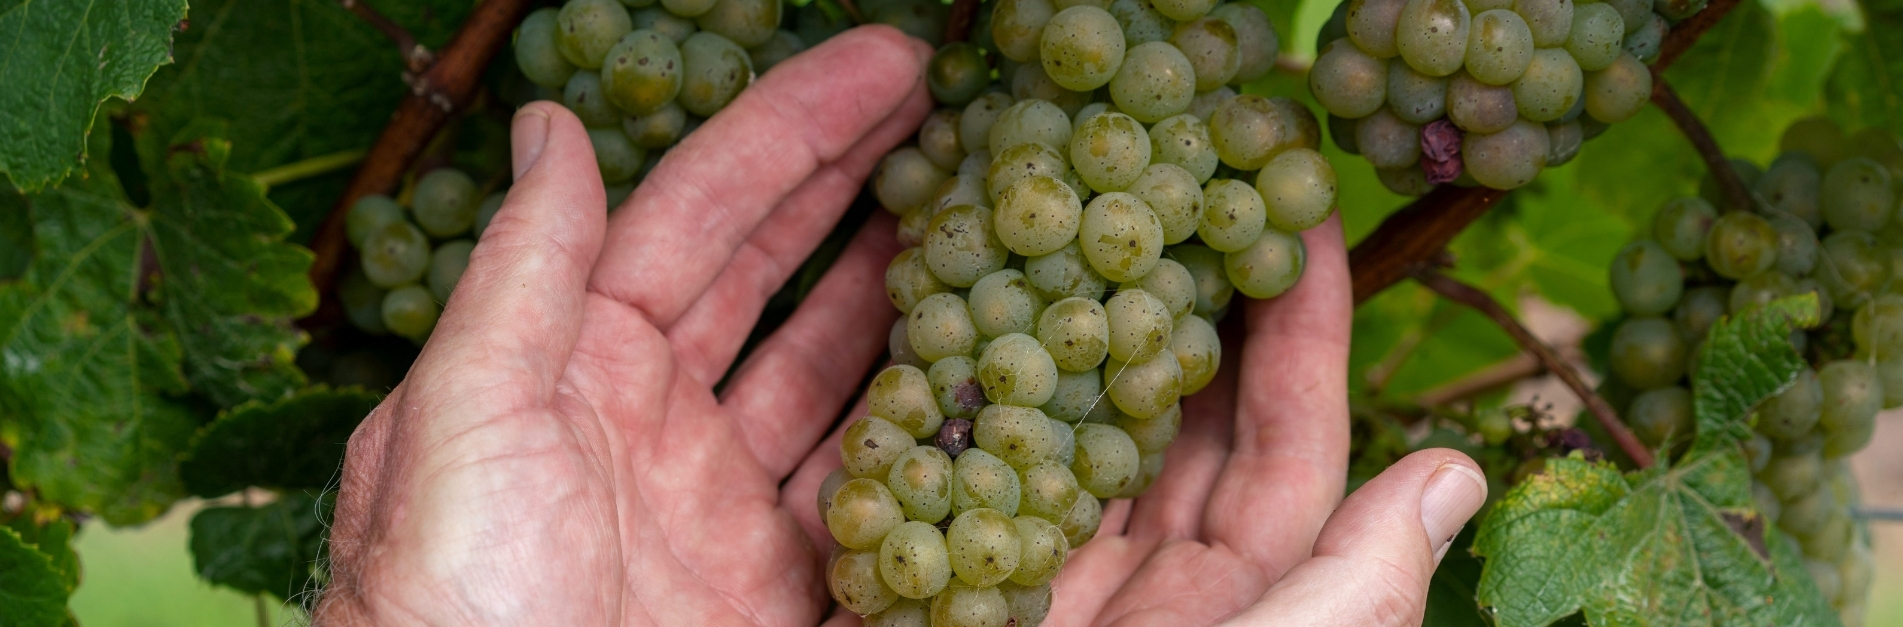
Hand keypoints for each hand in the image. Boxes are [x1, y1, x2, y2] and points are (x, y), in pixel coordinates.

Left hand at [316, 27, 934, 624]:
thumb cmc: (452, 601)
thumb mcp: (464, 421)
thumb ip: (523, 276)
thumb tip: (551, 127)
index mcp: (571, 363)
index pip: (697, 215)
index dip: (789, 132)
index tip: (887, 64)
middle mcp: (653, 420)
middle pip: (778, 274)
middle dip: (860, 185)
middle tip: (957, 111)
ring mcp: (722, 505)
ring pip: (834, 372)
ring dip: (906, 294)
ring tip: (988, 217)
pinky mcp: (780, 589)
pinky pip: (866, 489)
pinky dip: (925, 433)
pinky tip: (981, 373)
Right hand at [1013, 220, 1488, 625]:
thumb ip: (1363, 581)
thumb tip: (1457, 472)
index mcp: (1260, 591)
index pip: (1295, 431)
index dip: (1305, 320)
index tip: (1303, 211)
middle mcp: (1180, 579)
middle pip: (1201, 415)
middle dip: (1204, 301)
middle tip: (1197, 189)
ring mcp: (1087, 580)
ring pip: (1108, 432)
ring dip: (1107, 336)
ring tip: (1104, 230)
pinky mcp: (997, 582)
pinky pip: (1016, 476)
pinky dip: (1013, 407)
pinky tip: (999, 332)